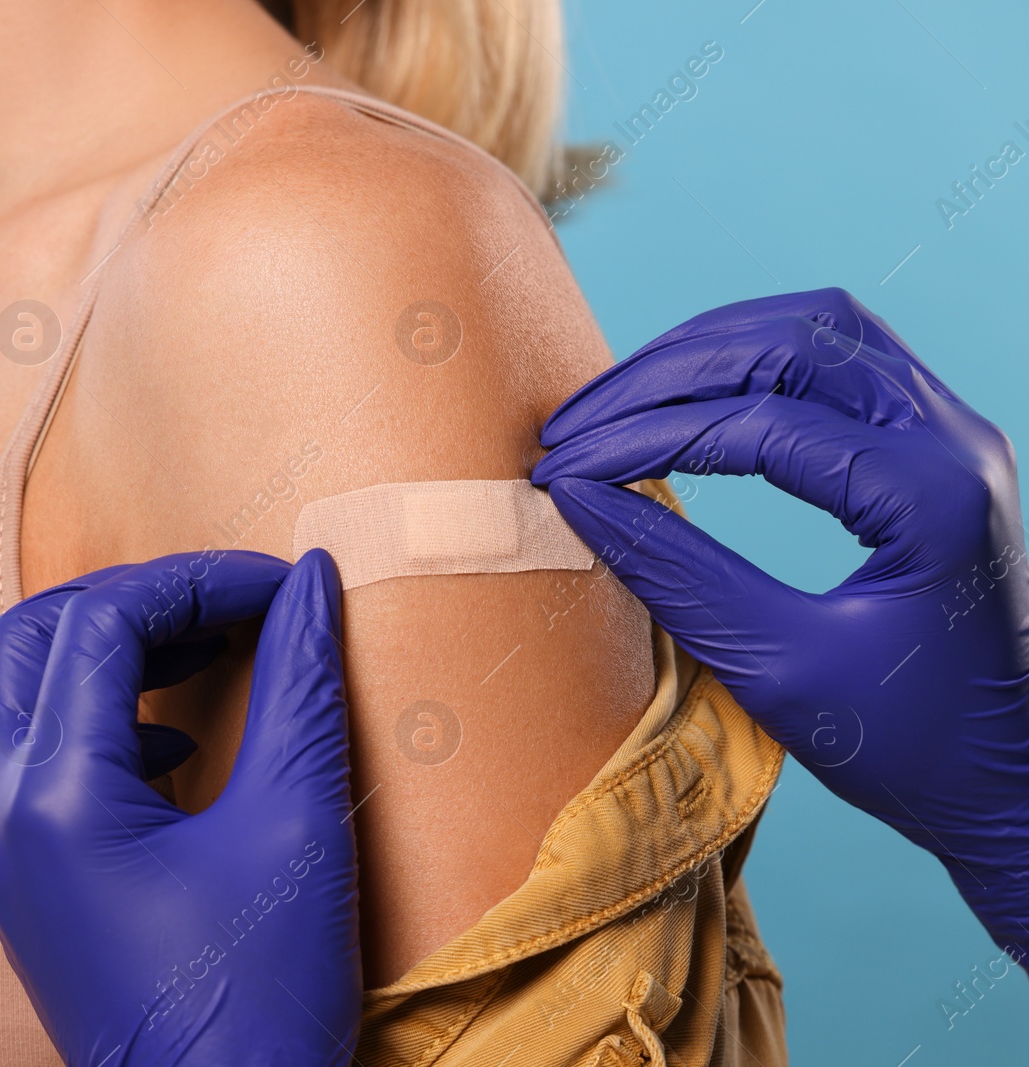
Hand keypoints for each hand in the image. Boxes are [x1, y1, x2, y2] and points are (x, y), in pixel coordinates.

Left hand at [0, 549, 361, 1065]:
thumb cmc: (259, 1005)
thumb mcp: (298, 830)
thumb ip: (302, 688)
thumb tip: (311, 584)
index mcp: (57, 796)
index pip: (103, 622)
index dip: (197, 581)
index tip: (281, 587)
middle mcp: (6, 817)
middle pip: (30, 640)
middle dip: (131, 600)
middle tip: (225, 605)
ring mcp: (6, 858)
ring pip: (15, 697)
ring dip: (98, 653)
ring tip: (196, 653)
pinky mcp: (28, 889)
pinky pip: (27, 762)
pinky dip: (91, 719)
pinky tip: (172, 746)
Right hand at [532, 288, 1028, 955]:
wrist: (1018, 787)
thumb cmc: (917, 751)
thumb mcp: (781, 671)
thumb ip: (677, 575)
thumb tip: (581, 499)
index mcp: (932, 494)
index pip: (759, 424)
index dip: (643, 438)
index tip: (563, 470)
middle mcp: (955, 439)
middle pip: (790, 343)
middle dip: (666, 373)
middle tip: (577, 422)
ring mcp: (953, 433)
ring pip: (818, 329)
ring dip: (710, 350)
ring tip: (622, 398)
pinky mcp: (936, 447)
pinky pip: (841, 359)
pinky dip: (755, 362)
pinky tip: (695, 398)